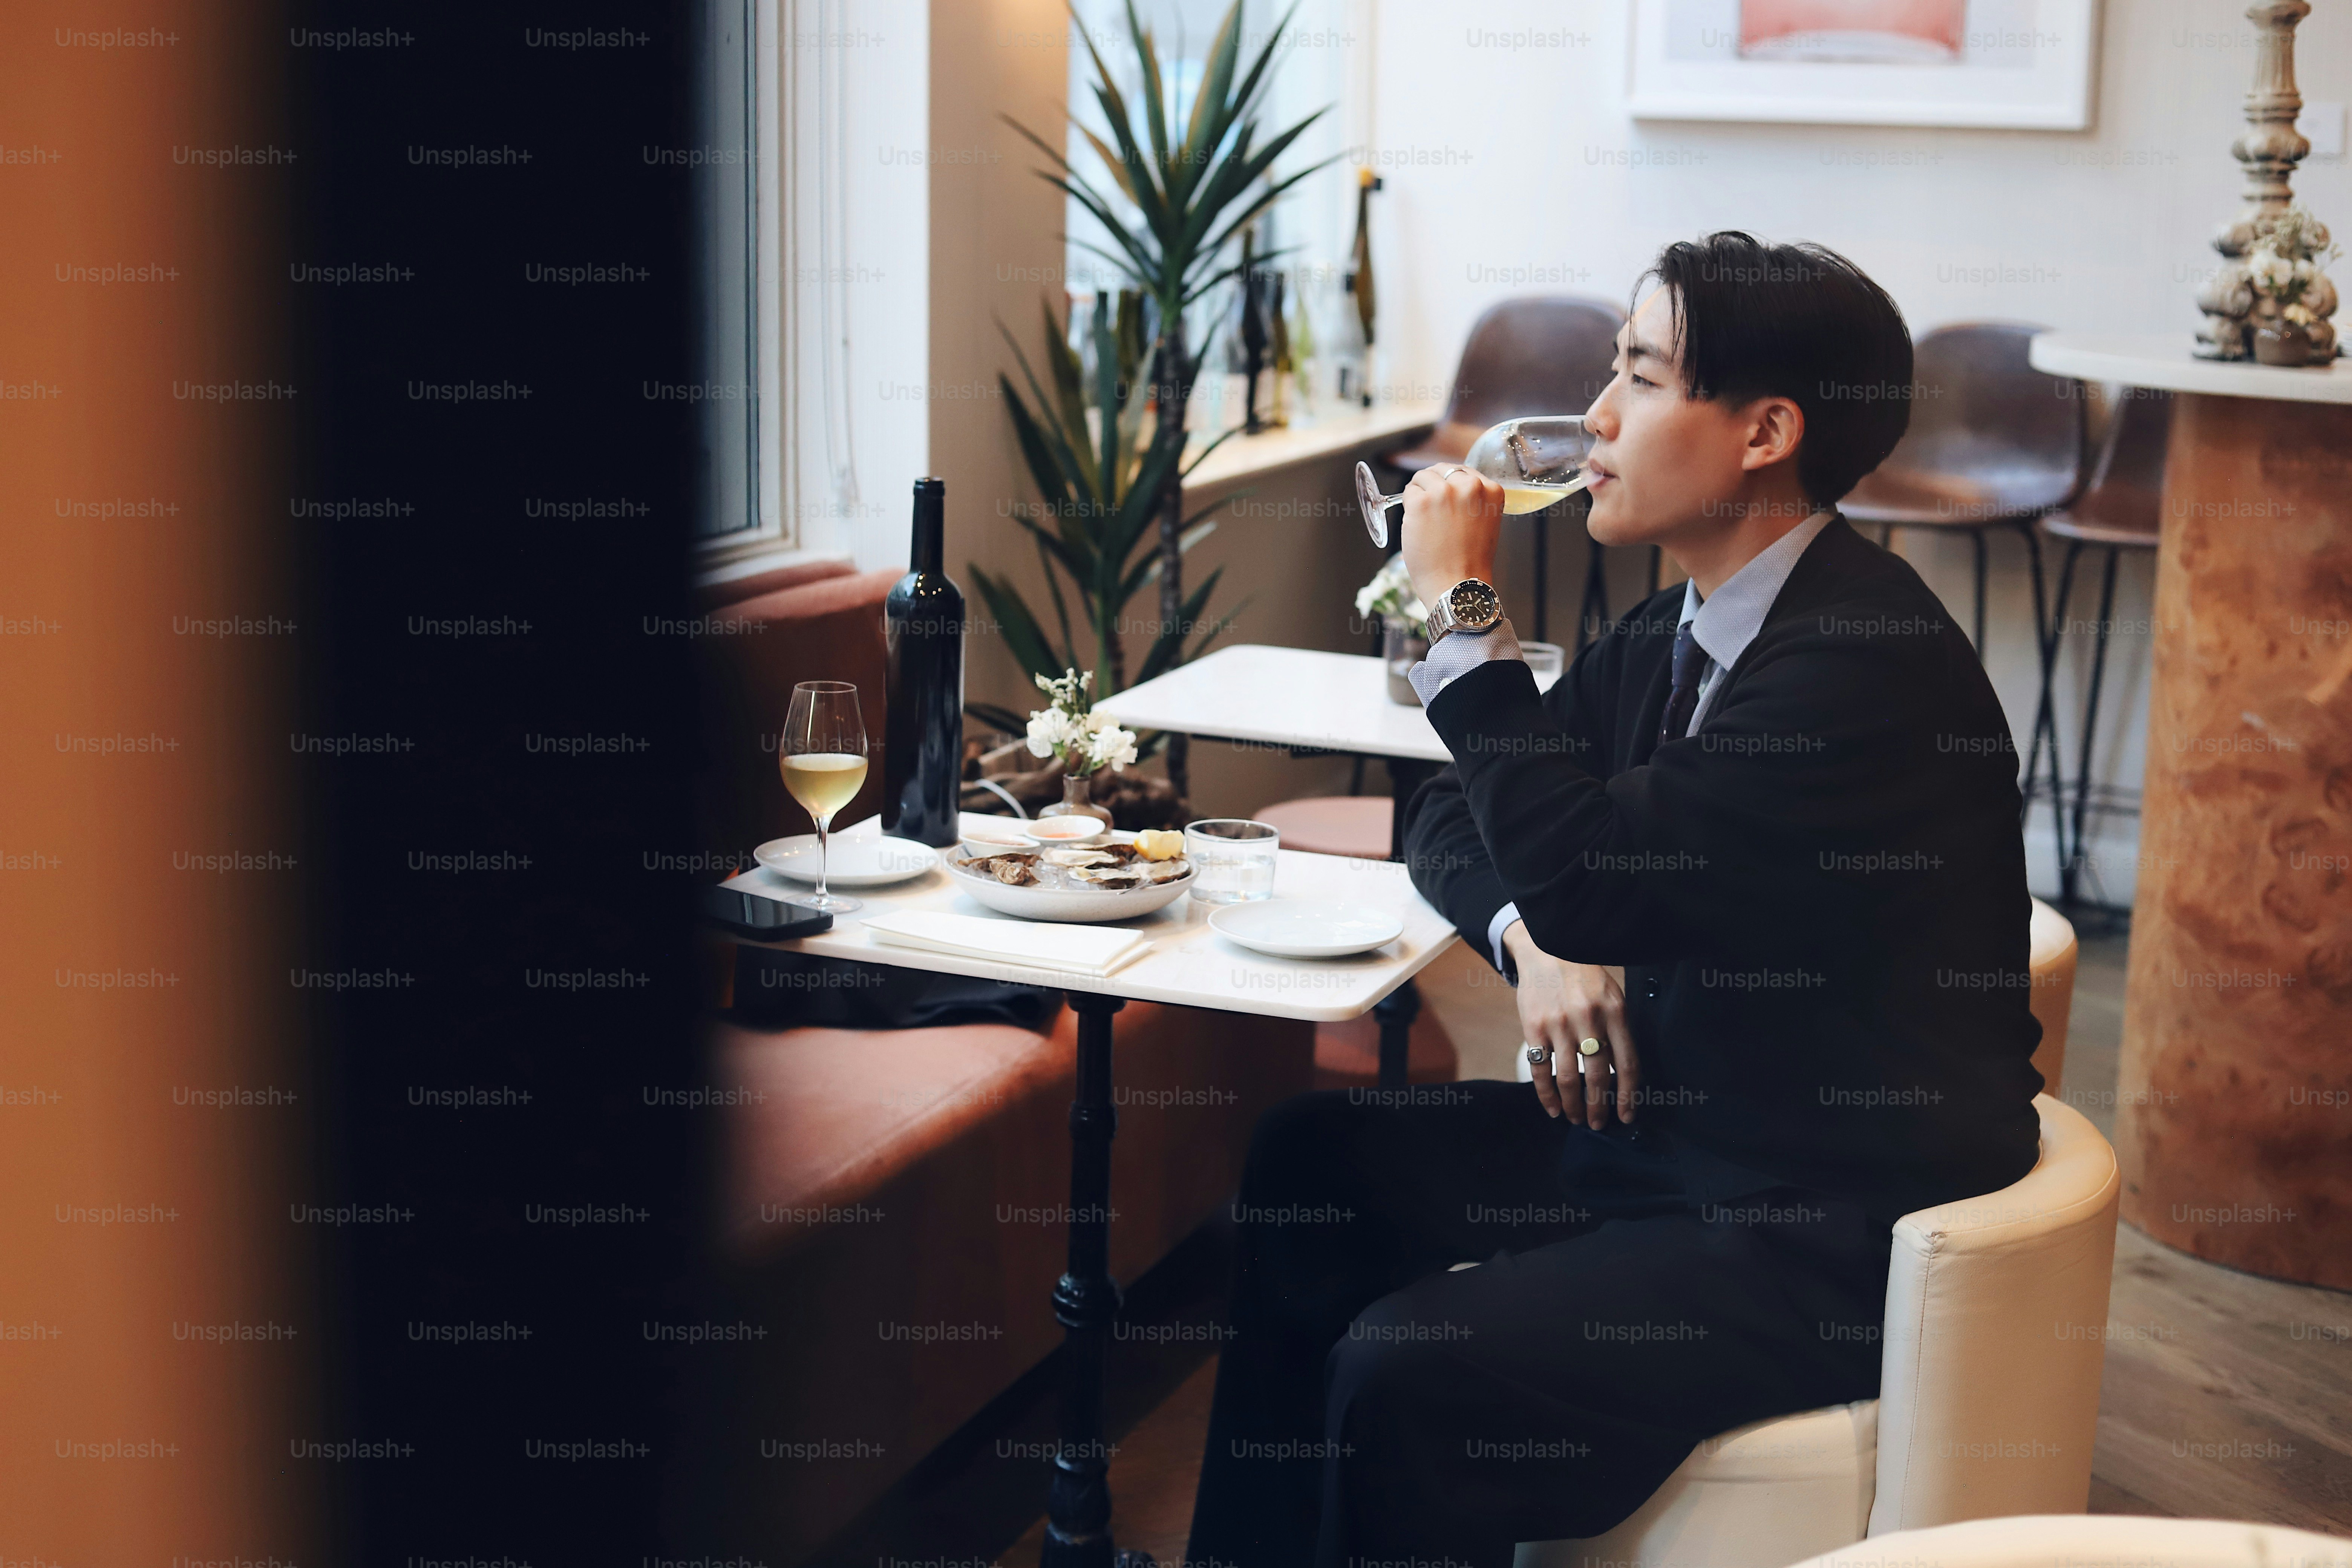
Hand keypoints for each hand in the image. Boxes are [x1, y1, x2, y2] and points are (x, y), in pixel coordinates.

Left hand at [1400, 464, 1503, 612]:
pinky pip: (1408, 492)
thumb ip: (1473, 500)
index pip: (1463, 471)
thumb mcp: (1484, 522)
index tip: (1448, 503)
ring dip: (1420, 495)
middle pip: (1442, 469)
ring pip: (1423, 477)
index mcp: (1491, 490)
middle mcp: (1470, 486)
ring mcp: (1444, 492)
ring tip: (1427, 521)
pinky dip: (1408, 506)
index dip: (1451, 486)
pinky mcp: (1420, 502)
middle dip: (1434, 486)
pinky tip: (1417, 524)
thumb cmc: (1470, 561)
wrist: (1458, 586)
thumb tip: (1452, 485)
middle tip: (1433, 512)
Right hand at [1505, 921, 1638, 1127]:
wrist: (1547, 949)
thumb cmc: (1584, 978)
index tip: (1627, 1116)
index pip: (1627, 1064)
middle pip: (1597, 1076)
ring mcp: (1559, 1024)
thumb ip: (1617, 1032)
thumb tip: (1621, 1075)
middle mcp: (1588, 1020)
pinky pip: (1540, 1069)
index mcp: (1615, 1012)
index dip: (1628, 1095)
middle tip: (1598, 1124)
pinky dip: (1546, 1093)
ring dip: (1573, 1105)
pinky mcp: (1534, 1027)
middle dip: (1598, 1107)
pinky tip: (1552, 1107)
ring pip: (1568, 1077)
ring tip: (1575, 1118)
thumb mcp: (1612, 997)